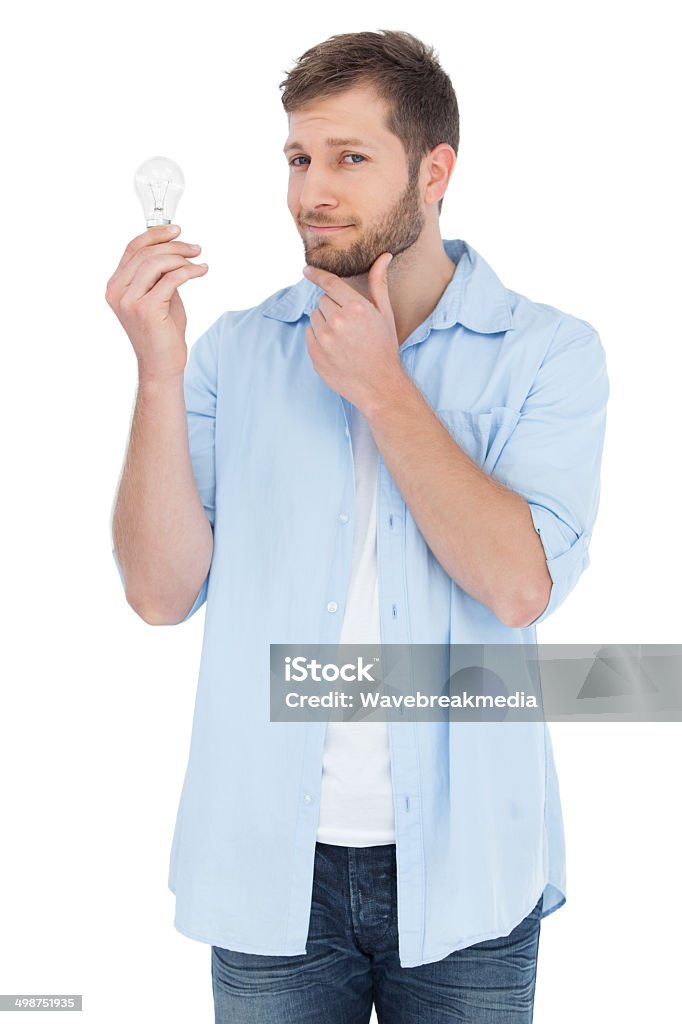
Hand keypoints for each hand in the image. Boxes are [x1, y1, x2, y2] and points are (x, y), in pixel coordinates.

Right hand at [105, 224, 208, 382]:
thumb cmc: (162, 332)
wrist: (162, 364)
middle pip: (146, 253)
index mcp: (116, 286)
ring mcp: (129, 301)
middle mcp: (118, 292)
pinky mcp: (147, 309)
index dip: (154, 234)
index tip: (176, 230)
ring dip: (182, 258)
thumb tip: (172, 247)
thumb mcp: (157, 295)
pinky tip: (200, 271)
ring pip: (157, 263)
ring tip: (198, 261)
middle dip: (174, 246)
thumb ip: (158, 273)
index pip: (132, 248)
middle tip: (195, 248)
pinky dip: (189, 271)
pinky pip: (171, 279)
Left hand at [302, 252, 403, 411]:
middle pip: (323, 300)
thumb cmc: (384, 348)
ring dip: (324, 322)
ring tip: (343, 337)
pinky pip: (309, 334)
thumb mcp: (385, 314)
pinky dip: (318, 337)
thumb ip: (378, 283)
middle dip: (333, 307)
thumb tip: (383, 256)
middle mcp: (338, 322)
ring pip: (314, 317)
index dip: (316, 275)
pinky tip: (336, 348)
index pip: (329, 283)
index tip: (306, 270)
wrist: (379, 385)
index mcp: (356, 308)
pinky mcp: (315, 354)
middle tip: (349, 324)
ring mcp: (324, 339)